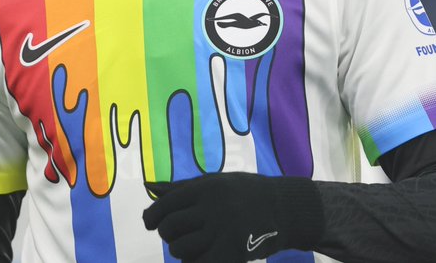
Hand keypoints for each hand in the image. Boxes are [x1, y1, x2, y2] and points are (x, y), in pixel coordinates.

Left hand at [142, 172, 321, 261]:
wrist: (287, 209)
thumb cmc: (247, 193)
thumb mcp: (216, 181)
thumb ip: (182, 187)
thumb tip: (149, 186)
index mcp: (206, 187)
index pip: (166, 204)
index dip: (152, 216)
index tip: (150, 222)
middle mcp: (213, 207)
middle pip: (169, 227)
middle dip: (168, 233)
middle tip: (177, 234)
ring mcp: (222, 231)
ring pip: (180, 248)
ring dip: (180, 250)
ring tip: (193, 245)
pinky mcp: (232, 252)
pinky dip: (196, 261)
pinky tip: (204, 255)